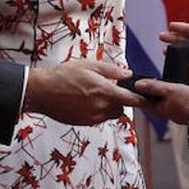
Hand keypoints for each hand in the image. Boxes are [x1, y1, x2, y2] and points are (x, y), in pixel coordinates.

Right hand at [26, 60, 143, 124]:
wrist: (42, 92)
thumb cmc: (64, 75)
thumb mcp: (89, 65)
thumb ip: (111, 70)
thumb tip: (128, 73)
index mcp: (104, 90)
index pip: (131, 99)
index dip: (141, 99)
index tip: (146, 98)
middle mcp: (100, 106)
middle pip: (122, 109)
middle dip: (121, 101)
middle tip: (110, 90)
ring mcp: (92, 117)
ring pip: (111, 115)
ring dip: (109, 107)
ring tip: (96, 95)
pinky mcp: (84, 123)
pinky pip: (99, 119)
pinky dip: (98, 112)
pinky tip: (86, 102)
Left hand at [135, 79, 188, 124]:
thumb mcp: (170, 90)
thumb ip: (154, 86)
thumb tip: (138, 84)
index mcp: (158, 110)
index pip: (141, 102)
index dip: (135, 93)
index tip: (130, 85)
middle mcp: (166, 113)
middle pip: (152, 102)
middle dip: (148, 93)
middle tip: (143, 81)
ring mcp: (175, 112)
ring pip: (163, 101)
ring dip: (160, 92)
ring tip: (159, 82)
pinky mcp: (184, 110)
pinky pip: (173, 101)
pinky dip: (171, 94)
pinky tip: (175, 88)